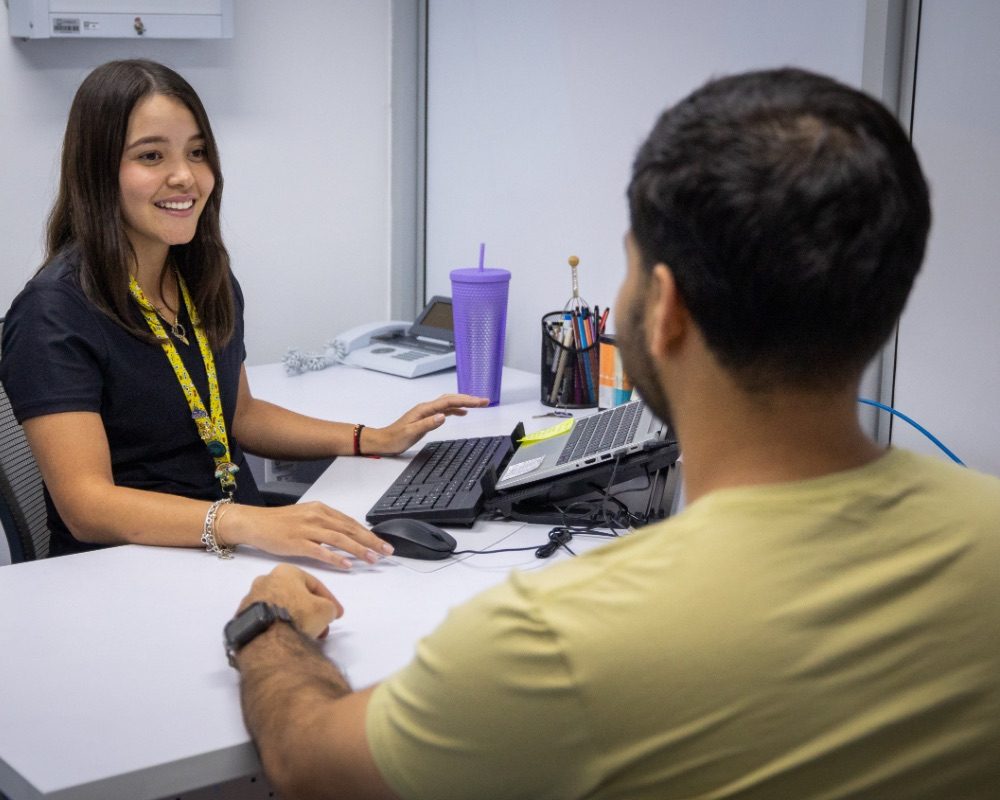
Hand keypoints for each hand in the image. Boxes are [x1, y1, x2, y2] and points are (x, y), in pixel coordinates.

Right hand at [219, 501, 394, 569]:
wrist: (254, 522)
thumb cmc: (279, 522)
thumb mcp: (306, 517)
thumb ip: (325, 524)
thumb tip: (346, 535)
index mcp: (321, 510)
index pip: (351, 523)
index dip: (369, 533)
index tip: (382, 543)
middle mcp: (317, 517)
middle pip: (350, 530)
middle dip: (371, 541)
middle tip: (387, 551)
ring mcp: (307, 529)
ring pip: (339, 539)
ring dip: (358, 550)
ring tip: (372, 559)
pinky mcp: (296, 542)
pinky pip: (319, 551)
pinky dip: (334, 558)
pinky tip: (346, 564)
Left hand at [238, 564, 340, 638]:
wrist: (267, 637)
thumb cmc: (299, 614)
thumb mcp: (326, 609)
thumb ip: (329, 607)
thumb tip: (326, 613)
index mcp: (285, 571)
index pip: (314, 584)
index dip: (329, 600)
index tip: (337, 614)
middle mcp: (265, 580)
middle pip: (296, 596)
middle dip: (312, 612)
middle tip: (322, 626)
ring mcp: (250, 599)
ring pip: (281, 608)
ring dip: (296, 620)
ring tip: (306, 635)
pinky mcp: (242, 617)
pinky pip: (267, 620)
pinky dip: (279, 627)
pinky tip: (287, 638)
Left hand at [363, 393, 489, 455]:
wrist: (382, 440)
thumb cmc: (394, 438)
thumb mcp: (411, 433)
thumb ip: (427, 424)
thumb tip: (443, 416)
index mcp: (424, 409)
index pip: (449, 402)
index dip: (466, 400)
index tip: (480, 402)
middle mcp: (426, 408)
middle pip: (451, 399)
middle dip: (469, 398)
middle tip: (485, 401)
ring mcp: (426, 412)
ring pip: (449, 403)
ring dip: (464, 402)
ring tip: (478, 404)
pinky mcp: (426, 417)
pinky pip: (445, 409)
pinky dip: (455, 409)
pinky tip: (461, 412)